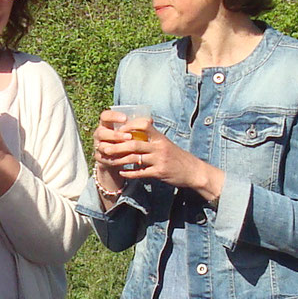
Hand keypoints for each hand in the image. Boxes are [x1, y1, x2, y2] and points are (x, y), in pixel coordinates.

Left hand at [95, 117, 220, 200]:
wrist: (193, 171)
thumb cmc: (177, 157)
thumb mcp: (166, 144)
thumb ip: (152, 138)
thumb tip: (135, 132)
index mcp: (160, 137)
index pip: (142, 125)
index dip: (127, 127)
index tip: (117, 131)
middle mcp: (159, 146)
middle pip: (133, 144)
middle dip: (117, 146)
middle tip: (104, 148)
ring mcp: (159, 160)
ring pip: (134, 158)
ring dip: (119, 160)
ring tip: (109, 160)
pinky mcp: (159, 172)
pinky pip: (140, 172)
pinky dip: (129, 173)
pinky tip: (122, 172)